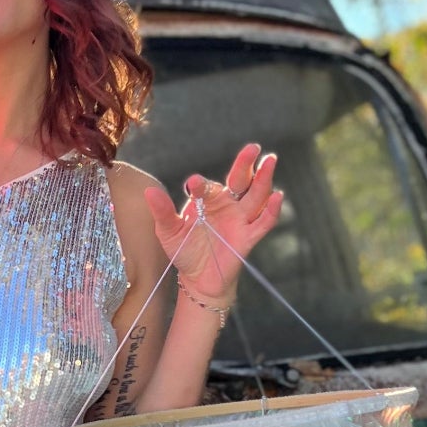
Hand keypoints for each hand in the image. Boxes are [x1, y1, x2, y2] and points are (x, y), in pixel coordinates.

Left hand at [144, 144, 283, 301]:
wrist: (197, 278)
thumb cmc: (184, 250)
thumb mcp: (169, 231)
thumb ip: (162, 212)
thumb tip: (149, 191)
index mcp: (208, 200)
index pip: (208, 186)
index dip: (202, 185)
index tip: (193, 184)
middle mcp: (228, 205)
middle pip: (241, 180)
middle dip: (246, 163)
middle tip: (252, 148)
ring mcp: (240, 220)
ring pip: (256, 195)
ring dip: (264, 179)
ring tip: (269, 161)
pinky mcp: (248, 237)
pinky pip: (263, 222)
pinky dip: (272, 210)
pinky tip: (277, 196)